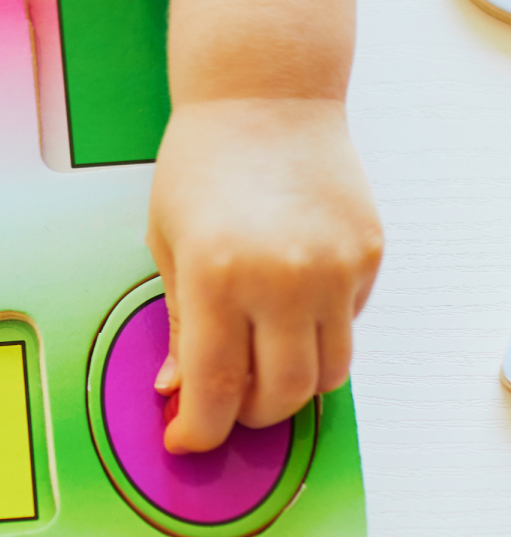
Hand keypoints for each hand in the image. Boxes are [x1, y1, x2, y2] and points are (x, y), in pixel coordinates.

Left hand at [146, 97, 382, 453]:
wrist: (265, 97)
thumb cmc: (202, 165)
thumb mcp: (168, 245)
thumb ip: (180, 325)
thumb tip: (178, 392)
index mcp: (218, 276)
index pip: (216, 389)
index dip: (199, 430)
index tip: (186, 440)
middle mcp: (283, 278)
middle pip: (282, 396)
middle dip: (248, 417)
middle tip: (223, 406)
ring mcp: (334, 268)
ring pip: (327, 374)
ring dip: (289, 388)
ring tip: (257, 363)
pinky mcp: (368, 255)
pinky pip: (347, 326)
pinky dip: (316, 336)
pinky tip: (287, 304)